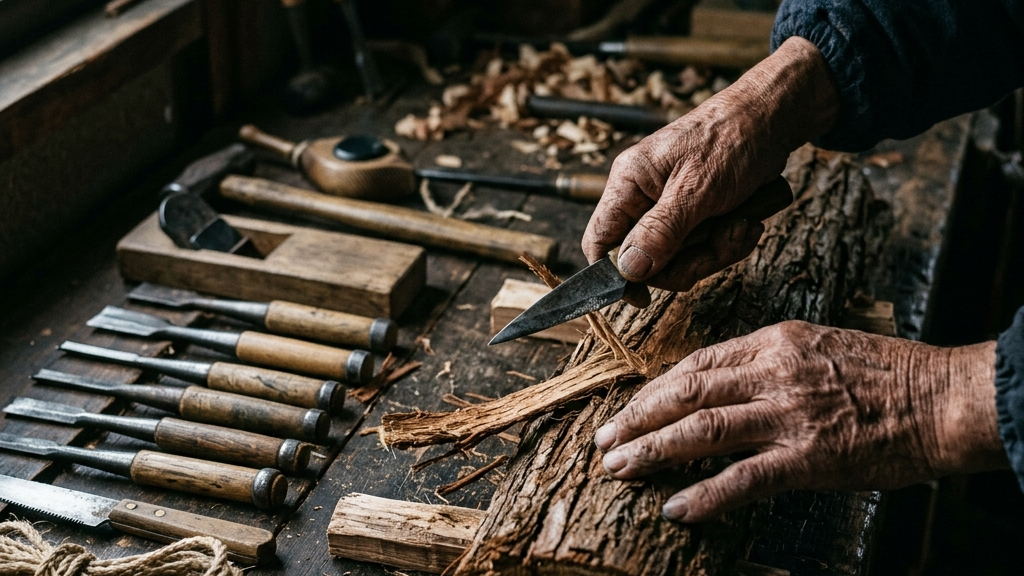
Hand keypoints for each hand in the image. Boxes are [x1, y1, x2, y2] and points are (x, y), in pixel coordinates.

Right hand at [582, 37, 839, 290]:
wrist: (772, 119)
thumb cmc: (732, 141)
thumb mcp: (697, 190)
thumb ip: (661, 232)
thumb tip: (627, 270)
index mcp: (628, 183)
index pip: (598, 240)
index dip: (613, 274)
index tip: (641, 297)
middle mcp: (642, 196)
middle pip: (645, 260)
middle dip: (688, 260)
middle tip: (721, 241)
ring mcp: (668, 207)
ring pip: (678, 259)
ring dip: (715, 250)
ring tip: (741, 225)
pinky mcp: (693, 214)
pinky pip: (701, 248)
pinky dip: (727, 241)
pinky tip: (745, 222)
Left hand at [593, 321, 1006, 521]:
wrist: (942, 398)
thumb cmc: (886, 374)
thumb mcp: (818, 345)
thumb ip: (767, 361)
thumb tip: (719, 384)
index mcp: (774, 342)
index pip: (697, 363)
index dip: (655, 388)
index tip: (629, 406)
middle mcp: (773, 373)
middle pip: (686, 392)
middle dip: (637, 417)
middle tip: (604, 438)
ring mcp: (789, 416)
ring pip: (702, 430)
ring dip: (654, 450)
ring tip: (620, 466)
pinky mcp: (808, 458)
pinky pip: (743, 478)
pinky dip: (704, 494)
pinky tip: (675, 506)